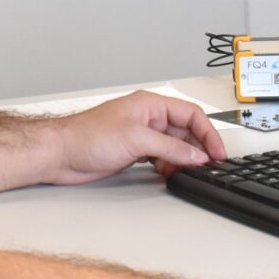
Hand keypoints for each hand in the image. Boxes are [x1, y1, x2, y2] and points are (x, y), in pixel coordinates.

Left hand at [45, 91, 225, 183]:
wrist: (61, 154)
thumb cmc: (87, 136)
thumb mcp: (136, 139)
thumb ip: (170, 147)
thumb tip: (196, 154)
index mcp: (150, 104)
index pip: (190, 114)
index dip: (208, 133)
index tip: (218, 153)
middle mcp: (147, 118)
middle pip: (185, 131)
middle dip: (197, 148)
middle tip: (208, 166)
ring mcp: (141, 136)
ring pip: (174, 146)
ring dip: (182, 159)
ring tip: (186, 171)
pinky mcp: (133, 152)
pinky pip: (161, 157)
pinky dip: (169, 166)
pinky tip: (169, 173)